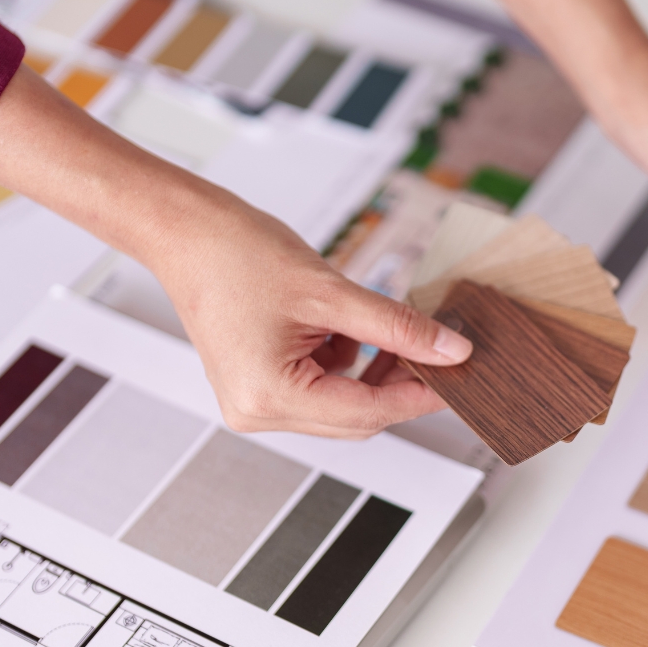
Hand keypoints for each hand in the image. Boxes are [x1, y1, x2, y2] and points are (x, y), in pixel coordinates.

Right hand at [0, 66, 470, 439]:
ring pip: (341, 403)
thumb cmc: (236, 251)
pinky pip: (319, 387)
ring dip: (373, 371)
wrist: (185, 229)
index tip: (462, 378)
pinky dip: (346, 363)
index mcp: (269, 396)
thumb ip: (397, 326)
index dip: (421, 394)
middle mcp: (257, 411)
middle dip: (400, 383)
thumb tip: (451, 350)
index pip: (367, 413)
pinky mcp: (256, 383)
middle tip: (440, 349)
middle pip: (356, 417)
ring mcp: (253, 401)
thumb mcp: (332, 290)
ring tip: (391, 329)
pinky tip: (349, 328)